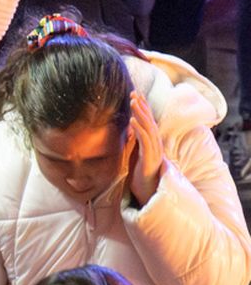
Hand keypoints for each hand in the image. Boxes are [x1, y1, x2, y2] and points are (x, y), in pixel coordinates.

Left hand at [125, 91, 163, 205]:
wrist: (147, 192)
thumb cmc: (140, 174)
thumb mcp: (135, 153)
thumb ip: (134, 141)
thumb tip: (129, 129)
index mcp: (151, 142)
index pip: (148, 121)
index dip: (143, 108)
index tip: (135, 95)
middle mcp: (155, 144)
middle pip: (149, 121)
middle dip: (142, 106)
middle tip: (134, 92)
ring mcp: (154, 151)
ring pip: (148, 128)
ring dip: (141, 113)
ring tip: (133, 101)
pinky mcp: (150, 158)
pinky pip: (145, 141)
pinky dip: (139, 129)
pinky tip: (133, 121)